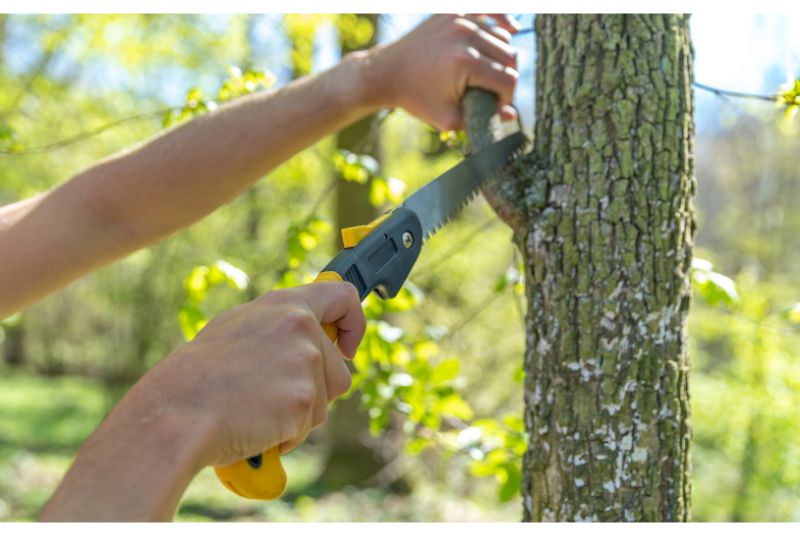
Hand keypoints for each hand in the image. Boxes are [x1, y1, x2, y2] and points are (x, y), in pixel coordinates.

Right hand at [139, 280, 364, 467]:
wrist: (179, 411)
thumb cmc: (200, 376)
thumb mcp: (238, 329)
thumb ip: (279, 327)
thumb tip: (309, 333)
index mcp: (285, 304)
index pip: (342, 296)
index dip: (354, 322)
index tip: (346, 347)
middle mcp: (301, 326)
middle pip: (339, 371)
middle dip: (316, 392)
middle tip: (274, 399)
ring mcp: (305, 362)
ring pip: (326, 401)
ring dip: (300, 415)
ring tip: (257, 410)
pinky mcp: (305, 398)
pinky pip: (308, 426)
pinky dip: (287, 435)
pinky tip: (256, 426)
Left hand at [363, 14, 520, 130]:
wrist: (387, 72)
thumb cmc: (417, 98)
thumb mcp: (448, 118)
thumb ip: (482, 118)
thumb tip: (511, 115)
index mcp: (466, 62)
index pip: (508, 80)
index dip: (505, 98)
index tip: (493, 105)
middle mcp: (466, 35)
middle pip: (510, 57)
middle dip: (505, 78)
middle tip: (489, 91)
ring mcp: (460, 19)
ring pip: (503, 38)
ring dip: (500, 57)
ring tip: (485, 72)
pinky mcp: (455, 11)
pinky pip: (490, 12)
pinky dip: (502, 21)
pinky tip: (511, 28)